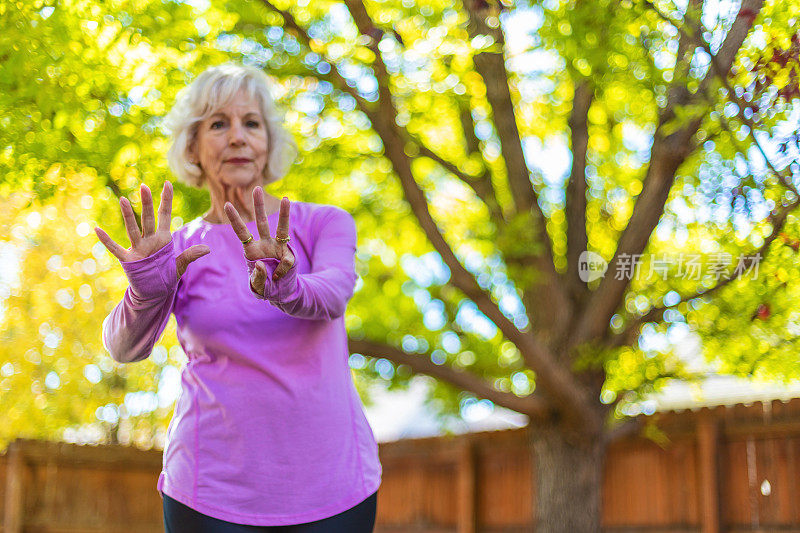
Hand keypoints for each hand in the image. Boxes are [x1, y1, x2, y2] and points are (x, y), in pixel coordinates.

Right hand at [94, 181, 209, 278]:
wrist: (154, 292)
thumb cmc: (166, 275)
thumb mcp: (180, 265)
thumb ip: (190, 255)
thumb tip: (207, 248)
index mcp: (163, 239)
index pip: (165, 215)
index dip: (166, 200)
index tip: (168, 183)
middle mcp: (149, 240)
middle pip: (148, 218)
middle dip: (147, 203)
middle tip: (144, 186)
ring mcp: (138, 249)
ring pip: (133, 229)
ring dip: (128, 216)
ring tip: (123, 200)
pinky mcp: (129, 260)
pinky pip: (115, 249)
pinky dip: (106, 240)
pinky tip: (97, 229)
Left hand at [224, 187, 294, 294]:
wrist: (281, 292)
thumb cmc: (265, 287)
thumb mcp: (257, 287)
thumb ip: (257, 278)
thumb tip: (261, 265)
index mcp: (252, 250)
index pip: (242, 232)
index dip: (235, 219)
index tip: (227, 204)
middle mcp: (265, 244)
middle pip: (262, 222)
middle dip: (259, 206)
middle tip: (256, 188)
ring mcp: (278, 248)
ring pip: (282, 228)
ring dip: (284, 213)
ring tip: (286, 199)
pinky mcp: (289, 255)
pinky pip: (287, 259)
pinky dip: (283, 268)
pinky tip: (278, 277)